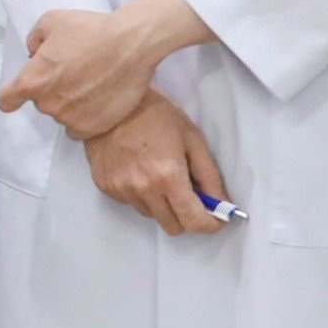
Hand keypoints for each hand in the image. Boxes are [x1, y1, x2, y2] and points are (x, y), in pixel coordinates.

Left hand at [0, 8, 157, 139]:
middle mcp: (48, 104)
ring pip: (61, 114)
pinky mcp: (93, 128)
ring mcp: (71, 118)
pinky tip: (96, 100)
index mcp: (33, 80)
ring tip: (90, 84)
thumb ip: (34, 40)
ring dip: (69, 104)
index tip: (16, 95)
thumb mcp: (51, 21)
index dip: (10, 97)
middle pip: (41, 102)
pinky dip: (84, 117)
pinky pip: (79, 128)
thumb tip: (34, 54)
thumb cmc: (90, 30)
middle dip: (51, 89)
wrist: (130, 46)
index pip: (7, 100)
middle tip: (72, 72)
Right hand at [83, 91, 229, 235]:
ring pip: (151, 215)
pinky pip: (131, 203)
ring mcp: (121, 189)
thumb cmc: (153, 113)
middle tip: (187, 194)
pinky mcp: (106, 186)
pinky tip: (137, 169)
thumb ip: (209, 175)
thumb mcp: (192, 138)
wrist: (109, 101)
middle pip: (173, 226)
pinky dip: (140, 194)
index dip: (209, 224)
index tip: (214, 219)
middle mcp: (143, 189)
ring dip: (160, 204)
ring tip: (157, 174)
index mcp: (168, 176)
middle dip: (185, 215)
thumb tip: (221, 204)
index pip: (194, 221)